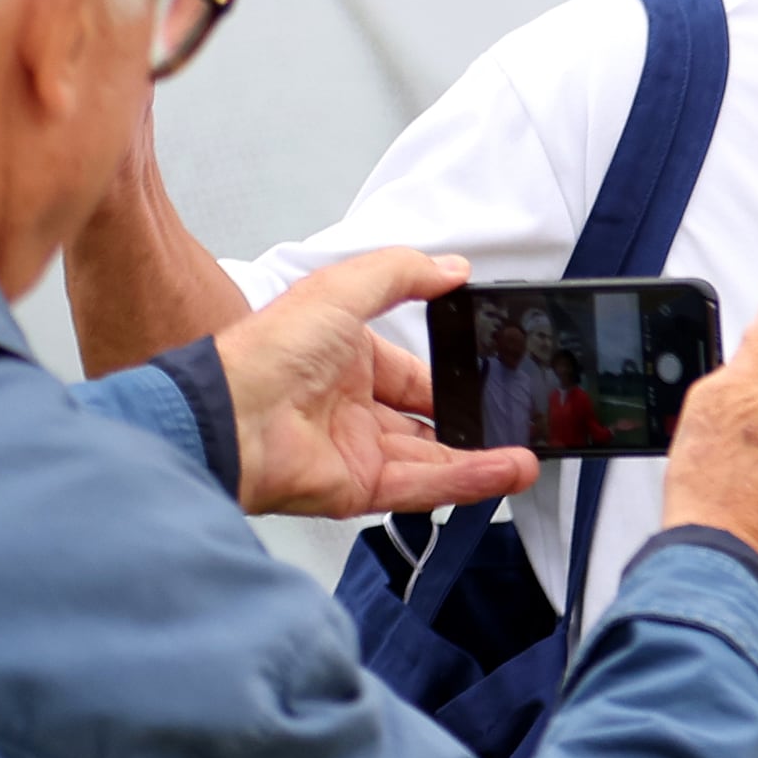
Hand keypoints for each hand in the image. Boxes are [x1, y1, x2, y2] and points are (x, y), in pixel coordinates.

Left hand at [212, 250, 538, 521]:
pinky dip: (466, 480)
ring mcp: (354, 451)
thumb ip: (402, 273)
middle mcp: (350, 408)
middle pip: (427, 419)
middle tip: (516, 417)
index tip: (494, 372)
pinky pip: (422, 485)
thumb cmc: (267, 351)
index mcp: (346, 360)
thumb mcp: (342, 288)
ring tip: (530, 452)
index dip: (454, 373)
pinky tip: (504, 470)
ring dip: (482, 455)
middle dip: (472, 420)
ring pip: (433, 456)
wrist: (227, 417)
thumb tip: (452, 268)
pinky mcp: (355, 489)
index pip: (413, 372)